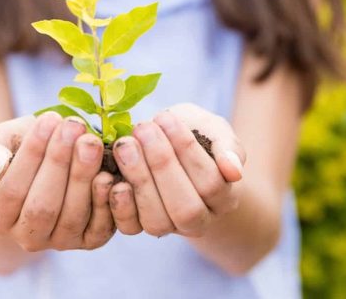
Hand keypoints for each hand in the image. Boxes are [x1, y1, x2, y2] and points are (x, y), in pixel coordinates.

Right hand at [0, 112, 115, 250]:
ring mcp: (60, 240)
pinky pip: (98, 227)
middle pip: (43, 206)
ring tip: (91, 141)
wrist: (46, 165)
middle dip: (59, 163)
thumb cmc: (16, 149)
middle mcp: (27, 237)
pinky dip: (104, 201)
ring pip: (71, 216)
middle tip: (74, 126)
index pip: (11, 190)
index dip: (31, 155)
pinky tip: (107, 172)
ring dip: (83, 176)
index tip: (48, 119)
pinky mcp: (90, 239)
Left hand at [108, 102, 245, 237]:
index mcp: (223, 198)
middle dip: (162, 165)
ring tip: (126, 143)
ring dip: (139, 179)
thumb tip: (234, 171)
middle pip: (186, 208)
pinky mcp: (139, 226)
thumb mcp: (214, 129)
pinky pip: (129, 227)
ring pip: (157, 220)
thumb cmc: (195, 133)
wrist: (167, 142)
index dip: (188, 151)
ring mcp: (168, 227)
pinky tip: (111, 173)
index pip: (211, 182)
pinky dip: (118, 203)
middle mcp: (199, 220)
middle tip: (143, 129)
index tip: (166, 118)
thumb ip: (228, 147)